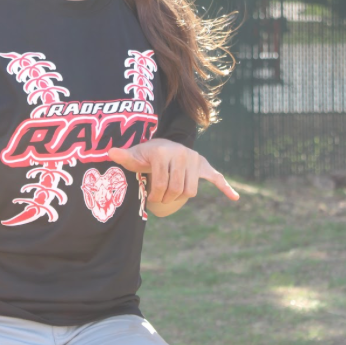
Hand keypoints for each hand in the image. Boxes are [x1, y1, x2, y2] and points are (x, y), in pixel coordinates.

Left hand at [107, 138, 238, 207]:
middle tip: (160, 199)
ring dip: (182, 197)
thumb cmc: (146, 154)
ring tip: (171, 195)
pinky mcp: (203, 165)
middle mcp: (182, 154)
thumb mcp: (135, 155)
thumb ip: (124, 156)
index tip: (151, 200)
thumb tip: (111, 153)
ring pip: (191, 190)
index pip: (162, 184)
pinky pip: (216, 177)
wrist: (162, 144)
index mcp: (164, 153)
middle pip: (178, 190)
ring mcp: (194, 159)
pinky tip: (234, 198)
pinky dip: (226, 188)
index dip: (156, 196)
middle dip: (168, 199)